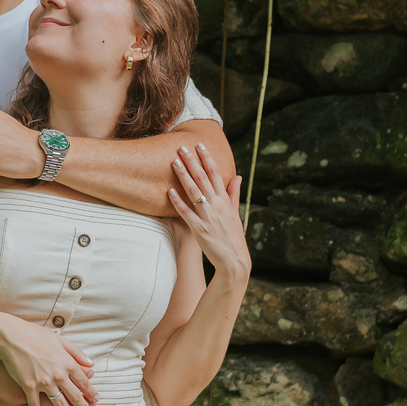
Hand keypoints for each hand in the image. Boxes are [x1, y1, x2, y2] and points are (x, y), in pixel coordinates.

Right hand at [0, 315, 96, 405]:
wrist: (11, 336)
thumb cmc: (34, 334)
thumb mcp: (59, 339)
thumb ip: (76, 352)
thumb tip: (90, 363)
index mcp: (67, 362)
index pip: (83, 381)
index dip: (90, 392)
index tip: (95, 399)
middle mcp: (58, 374)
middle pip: (74, 395)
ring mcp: (43, 382)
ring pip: (59, 403)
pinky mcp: (28, 386)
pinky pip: (35, 405)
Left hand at [168, 144, 251, 284]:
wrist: (234, 261)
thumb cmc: (233, 236)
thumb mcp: (235, 213)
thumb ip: (233, 194)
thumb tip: (237, 176)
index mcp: (225, 200)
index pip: (216, 174)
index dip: (207, 158)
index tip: (199, 144)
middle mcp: (217, 206)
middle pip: (203, 179)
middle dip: (192, 161)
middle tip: (181, 147)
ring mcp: (208, 217)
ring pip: (193, 192)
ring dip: (183, 176)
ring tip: (173, 161)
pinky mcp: (200, 230)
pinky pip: (186, 213)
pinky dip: (178, 202)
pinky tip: (169, 191)